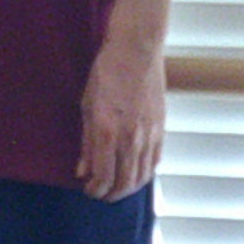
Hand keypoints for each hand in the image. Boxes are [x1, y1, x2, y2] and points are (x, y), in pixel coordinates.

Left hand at [79, 33, 165, 199]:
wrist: (136, 49)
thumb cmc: (107, 73)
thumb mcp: (87, 107)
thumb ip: (86, 143)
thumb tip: (83, 171)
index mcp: (107, 133)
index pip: (103, 178)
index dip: (95, 190)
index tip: (89, 189)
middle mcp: (130, 138)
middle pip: (124, 184)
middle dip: (110, 194)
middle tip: (101, 193)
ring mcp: (148, 135)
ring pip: (142, 177)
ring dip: (128, 188)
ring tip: (118, 186)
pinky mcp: (161, 129)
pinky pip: (155, 162)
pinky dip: (145, 173)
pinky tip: (135, 172)